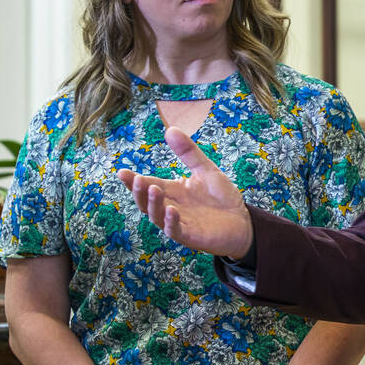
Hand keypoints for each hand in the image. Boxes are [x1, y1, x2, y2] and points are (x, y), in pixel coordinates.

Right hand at [116, 126, 252, 258]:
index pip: (148, 184)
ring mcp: (178, 222)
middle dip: (139, 191)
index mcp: (172, 191)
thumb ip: (188, 153)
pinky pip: (175, 230)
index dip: (134, 180)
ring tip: (153, 189)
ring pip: (157, 216)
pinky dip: (171, 221)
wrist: (242, 220)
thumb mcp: (206, 170)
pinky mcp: (190, 235)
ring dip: (153, 204)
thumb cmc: (222, 197)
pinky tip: (171, 210)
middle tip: (136, 179)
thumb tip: (170, 129)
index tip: (122, 172)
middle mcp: (170, 207)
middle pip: (147, 201)